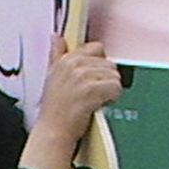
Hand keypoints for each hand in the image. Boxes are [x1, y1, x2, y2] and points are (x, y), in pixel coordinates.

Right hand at [20, 37, 119, 168]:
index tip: (94, 76)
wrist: (53, 131)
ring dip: (110, 89)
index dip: (98, 63)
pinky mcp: (91, 90)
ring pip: (114, 75)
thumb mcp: (52, 76)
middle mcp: (73, 65)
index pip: (95, 48)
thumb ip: (56, 54)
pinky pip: (116, 87)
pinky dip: (112, 98)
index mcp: (65, 60)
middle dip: (106, 78)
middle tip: (94, 92)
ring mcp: (82, 77)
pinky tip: (101, 104)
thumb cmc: (54, 109)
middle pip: (109, 63)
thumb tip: (56, 37)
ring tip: (96, 99)